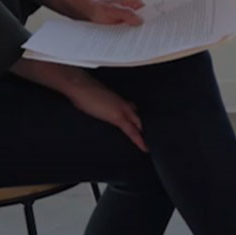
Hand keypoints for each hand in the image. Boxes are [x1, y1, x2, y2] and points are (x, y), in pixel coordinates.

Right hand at [10, 60, 146, 151]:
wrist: (81, 87)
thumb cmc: (84, 92)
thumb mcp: (96, 98)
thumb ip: (102, 104)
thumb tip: (100, 108)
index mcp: (119, 100)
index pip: (134, 111)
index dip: (139, 119)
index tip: (144, 126)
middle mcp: (124, 104)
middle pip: (140, 118)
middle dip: (147, 128)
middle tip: (155, 138)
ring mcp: (123, 109)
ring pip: (140, 124)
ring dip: (146, 134)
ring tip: (154, 145)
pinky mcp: (118, 117)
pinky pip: (132, 131)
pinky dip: (139, 140)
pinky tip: (145, 147)